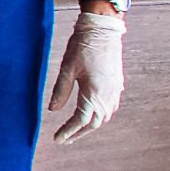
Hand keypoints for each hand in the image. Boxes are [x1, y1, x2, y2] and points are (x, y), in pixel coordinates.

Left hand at [48, 10, 125, 141]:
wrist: (102, 30)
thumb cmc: (82, 47)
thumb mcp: (66, 69)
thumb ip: (60, 91)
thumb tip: (52, 111)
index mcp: (95, 92)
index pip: (81, 120)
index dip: (69, 131)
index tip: (58, 139)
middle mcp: (108, 95)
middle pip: (95, 123)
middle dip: (79, 133)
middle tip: (65, 139)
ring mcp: (115, 90)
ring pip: (105, 116)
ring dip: (90, 126)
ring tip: (76, 131)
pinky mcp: (117, 84)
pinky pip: (110, 107)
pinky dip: (100, 116)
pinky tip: (92, 116)